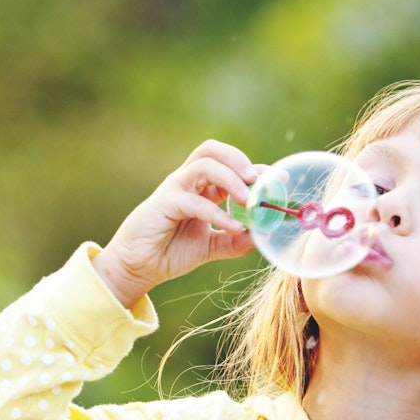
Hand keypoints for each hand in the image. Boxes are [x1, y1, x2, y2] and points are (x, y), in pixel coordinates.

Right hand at [92, 140, 263, 306]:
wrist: (138, 268)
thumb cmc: (170, 253)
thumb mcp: (211, 247)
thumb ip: (235, 241)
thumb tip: (262, 236)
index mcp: (200, 188)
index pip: (230, 166)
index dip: (256, 169)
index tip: (281, 179)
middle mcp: (187, 182)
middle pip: (213, 151)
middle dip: (239, 160)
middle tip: (259, 181)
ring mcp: (174, 189)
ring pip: (205, 166)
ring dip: (231, 179)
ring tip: (249, 200)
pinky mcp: (164, 203)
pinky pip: (194, 201)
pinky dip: (217, 213)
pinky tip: (233, 228)